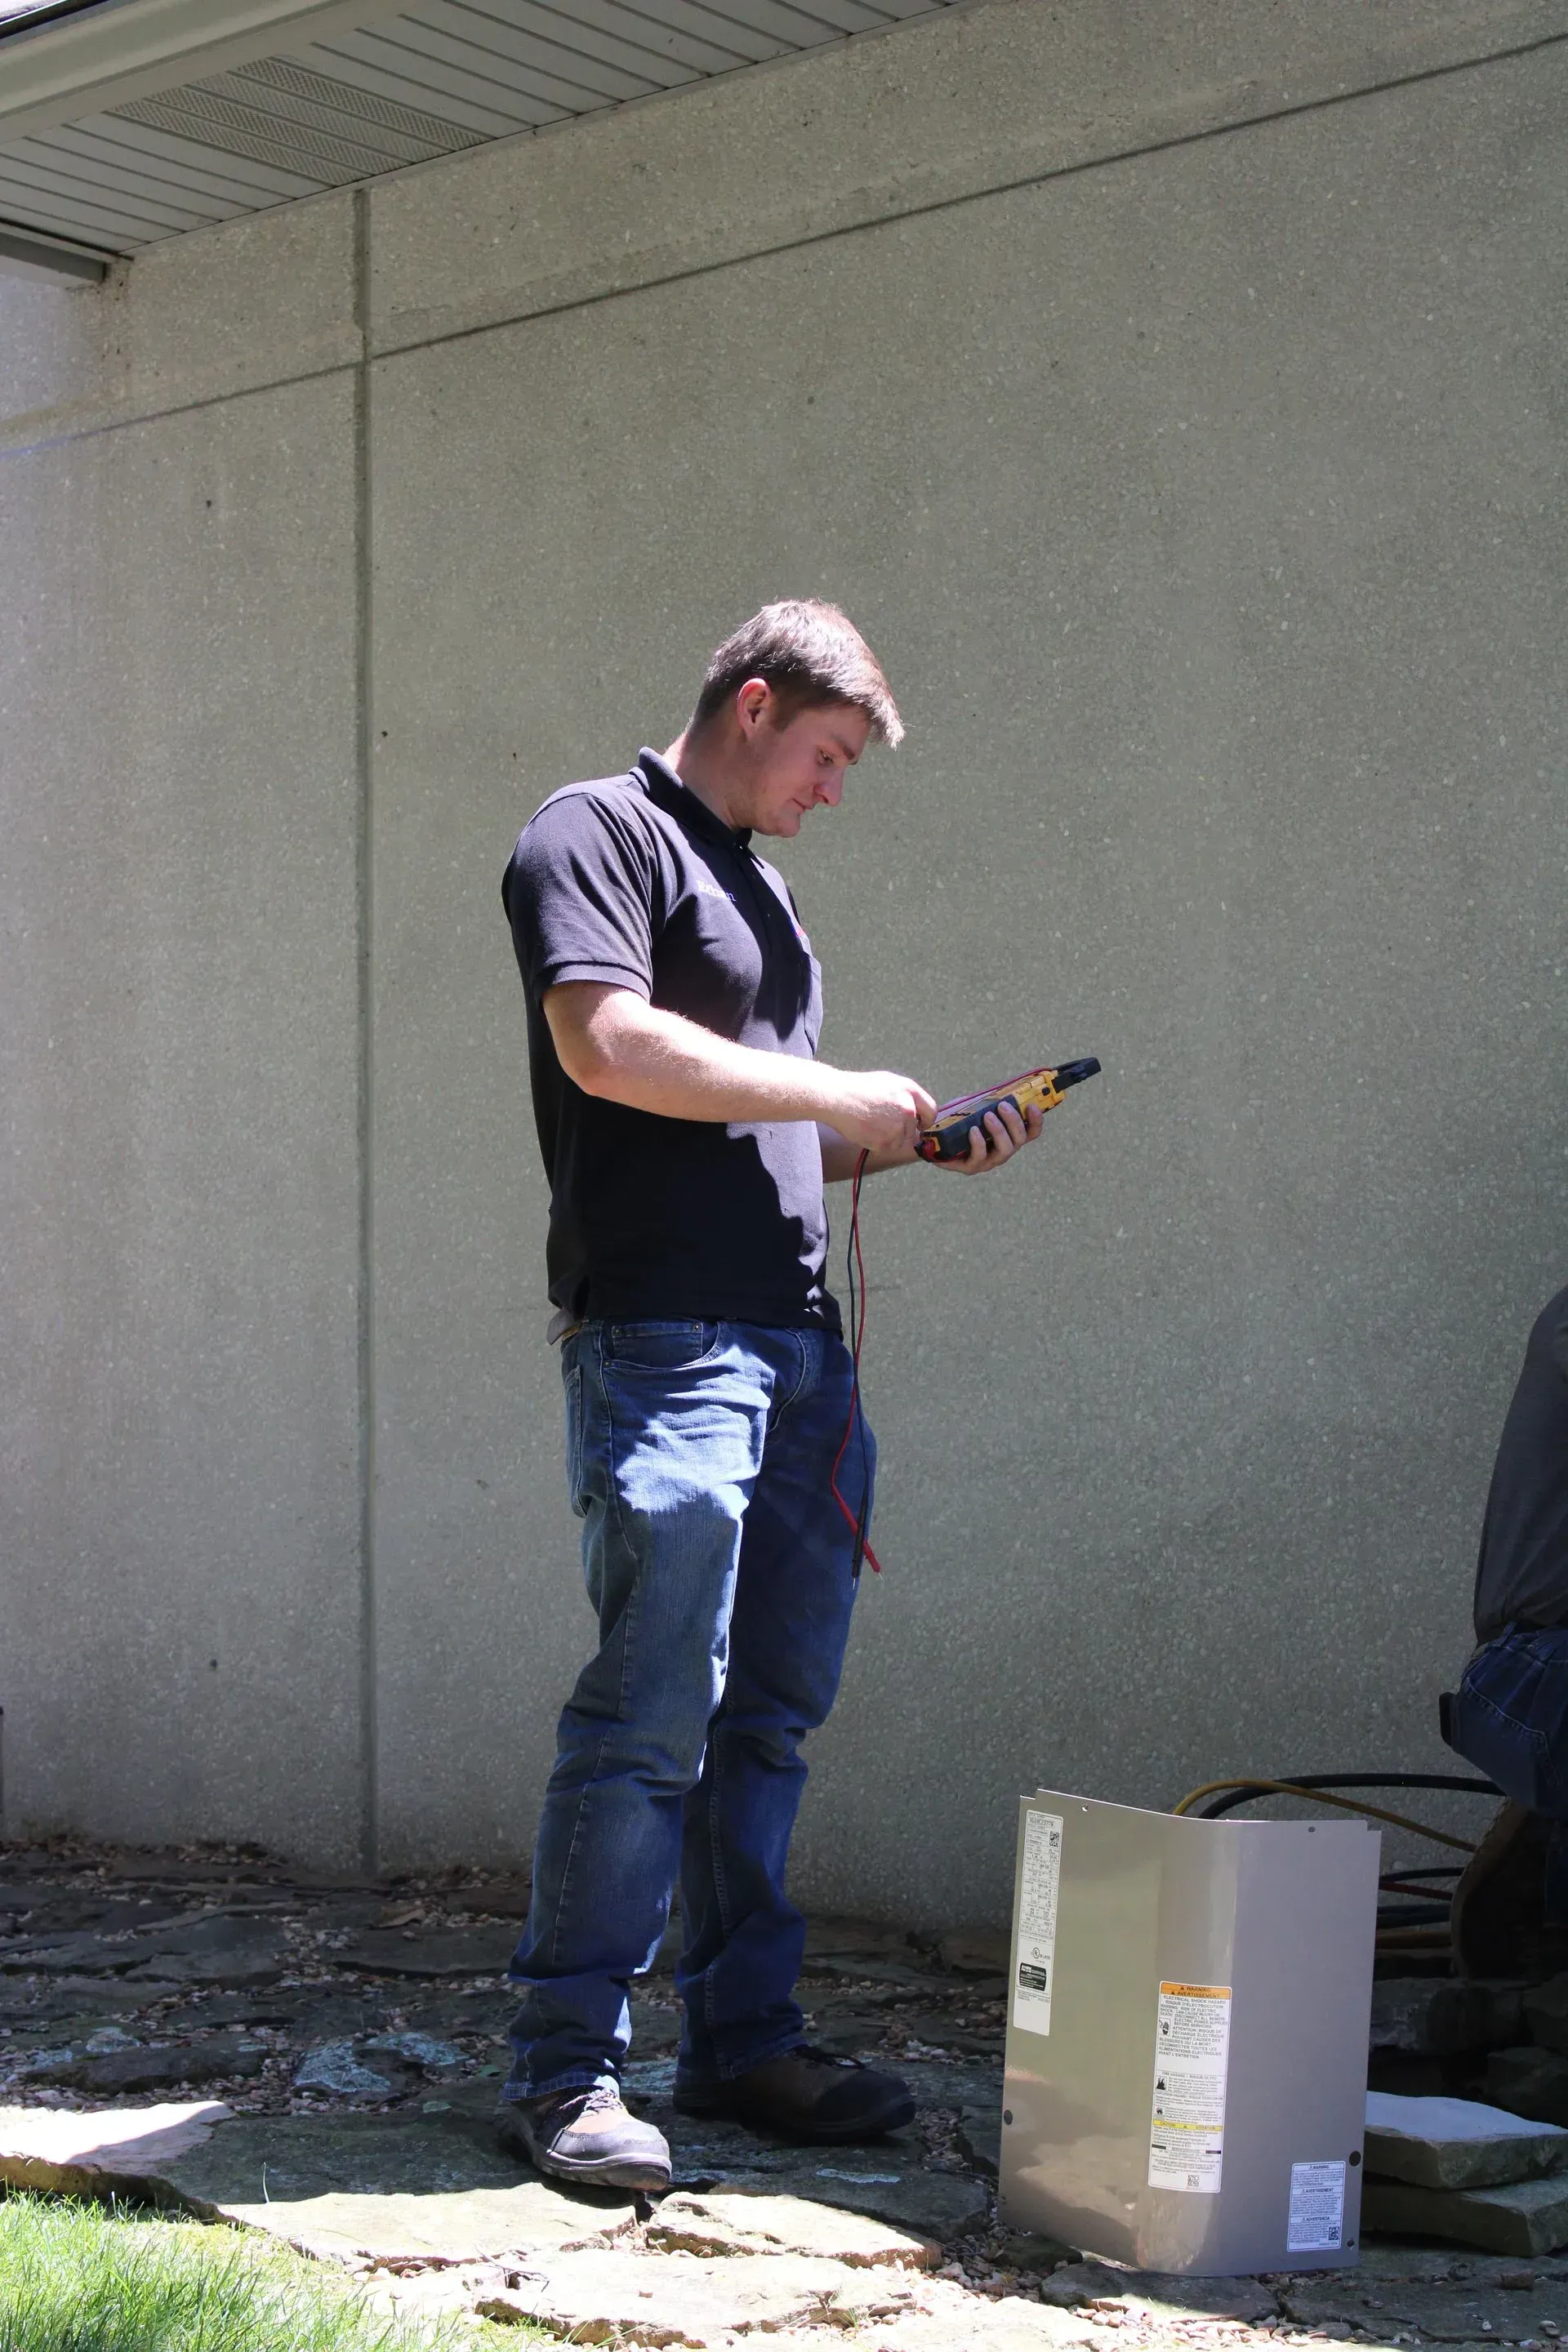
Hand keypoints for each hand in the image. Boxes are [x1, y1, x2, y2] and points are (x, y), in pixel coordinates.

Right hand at [823, 1069, 937, 1154]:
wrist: (836, 1097)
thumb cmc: (859, 1088)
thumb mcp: (888, 1082)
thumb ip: (906, 1096)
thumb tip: (917, 1112)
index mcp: (909, 1090)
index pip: (931, 1111)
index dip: (925, 1120)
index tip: (920, 1125)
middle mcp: (907, 1109)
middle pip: (913, 1130)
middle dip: (901, 1129)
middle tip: (883, 1122)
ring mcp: (897, 1126)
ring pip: (900, 1141)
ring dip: (888, 1137)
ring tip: (871, 1123)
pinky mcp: (885, 1141)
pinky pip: (886, 1147)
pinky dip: (877, 1142)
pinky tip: (866, 1129)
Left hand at [934, 1095, 1045, 1173]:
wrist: (931, 1136)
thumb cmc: (956, 1120)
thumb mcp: (974, 1107)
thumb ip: (987, 1101)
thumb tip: (1000, 1088)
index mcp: (1007, 1137)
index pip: (1030, 1132)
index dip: (1036, 1121)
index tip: (1032, 1105)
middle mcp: (1001, 1151)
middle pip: (1019, 1140)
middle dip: (1014, 1122)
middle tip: (1002, 1106)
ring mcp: (987, 1161)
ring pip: (1004, 1151)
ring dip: (999, 1131)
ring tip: (988, 1116)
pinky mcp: (970, 1167)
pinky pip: (979, 1158)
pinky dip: (979, 1143)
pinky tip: (973, 1131)